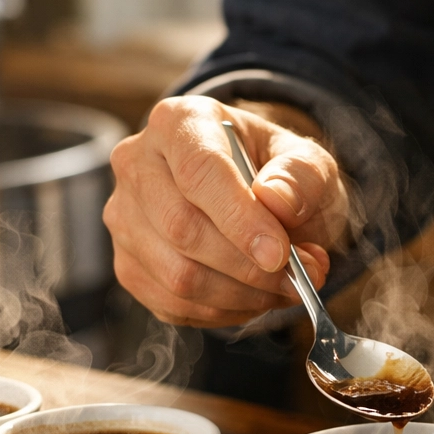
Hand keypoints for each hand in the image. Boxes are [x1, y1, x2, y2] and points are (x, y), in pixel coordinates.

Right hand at [103, 96, 348, 326]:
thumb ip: (301, 177)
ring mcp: (124, 218)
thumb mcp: (309, 163)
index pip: (199, 171)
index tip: (279, 254)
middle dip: (247, 266)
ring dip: (241, 295)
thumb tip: (276, 200)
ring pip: (177, 275)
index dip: (240, 219)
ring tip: (284, 287)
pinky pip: (172, 304)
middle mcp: (137, 165)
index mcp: (179, 122)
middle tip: (298, 277)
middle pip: (182, 228)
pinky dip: (223, 311)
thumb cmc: (279, 175)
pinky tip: (252, 297)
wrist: (257, 197)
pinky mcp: (128, 265)